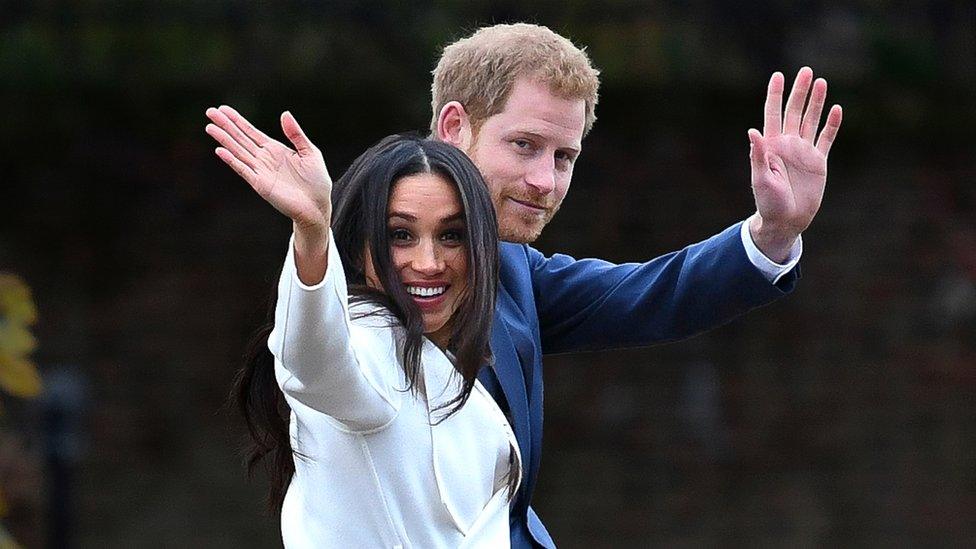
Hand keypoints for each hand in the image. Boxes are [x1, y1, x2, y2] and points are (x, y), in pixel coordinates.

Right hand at [205, 106, 331, 232]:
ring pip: (238, 152)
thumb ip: (296, 134)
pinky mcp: (261, 185)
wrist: (318, 207)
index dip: (238, 120)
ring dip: (224, 140)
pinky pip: (244, 170)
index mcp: (275, 149)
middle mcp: (264, 159)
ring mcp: (261, 171)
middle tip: (210, 112)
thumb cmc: (316, 182)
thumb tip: (285, 113)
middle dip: (226, 125)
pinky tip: (220, 151)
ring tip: (210, 127)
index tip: (223, 109)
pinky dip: (232, 161)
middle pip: (241, 139)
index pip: (252, 132)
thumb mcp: (310, 152)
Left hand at [748, 67, 841, 262]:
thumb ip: (758, 155)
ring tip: (822, 82)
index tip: (778, 75)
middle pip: (794, 112)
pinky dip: (832, 125)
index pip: (773, 114)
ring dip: (816, 102)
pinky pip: (826, 139)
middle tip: (806, 71)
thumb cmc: (768, 202)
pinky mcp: (818, 162)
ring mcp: (803, 152)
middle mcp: (788, 144)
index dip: (775, 95)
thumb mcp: (760, 179)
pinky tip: (836, 109)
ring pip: (811, 121)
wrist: (786, 220)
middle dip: (800, 92)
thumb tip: (752, 131)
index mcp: (771, 146)